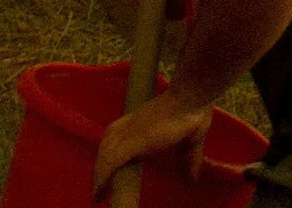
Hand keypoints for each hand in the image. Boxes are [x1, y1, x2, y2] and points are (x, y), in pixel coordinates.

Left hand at [91, 86, 218, 199]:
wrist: (191, 97)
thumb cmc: (193, 112)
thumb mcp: (192, 141)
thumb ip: (190, 160)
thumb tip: (193, 180)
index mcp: (140, 121)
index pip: (114, 134)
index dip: (109, 150)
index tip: (106, 166)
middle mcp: (129, 126)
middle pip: (105, 146)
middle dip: (100, 165)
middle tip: (99, 185)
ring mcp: (128, 134)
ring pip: (104, 156)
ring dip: (99, 175)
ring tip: (97, 193)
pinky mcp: (131, 143)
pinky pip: (110, 164)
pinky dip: (103, 178)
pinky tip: (99, 192)